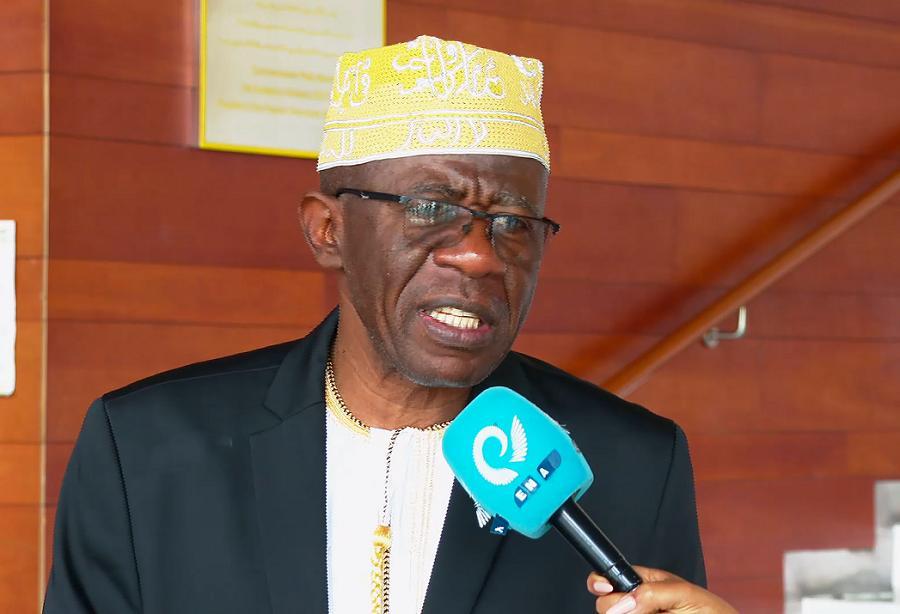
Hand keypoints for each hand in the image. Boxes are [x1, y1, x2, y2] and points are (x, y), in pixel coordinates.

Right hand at [587, 566, 737, 613]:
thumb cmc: (711, 613)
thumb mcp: (683, 594)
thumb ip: (652, 593)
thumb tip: (626, 601)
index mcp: (643, 583)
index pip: (610, 577)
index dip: (599, 581)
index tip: (603, 588)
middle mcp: (636, 603)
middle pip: (605, 604)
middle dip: (614, 607)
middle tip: (640, 612)